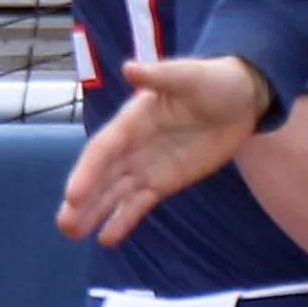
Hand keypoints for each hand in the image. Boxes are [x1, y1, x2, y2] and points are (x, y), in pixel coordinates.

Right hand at [56, 56, 267, 245]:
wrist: (242, 98)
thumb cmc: (212, 80)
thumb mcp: (189, 75)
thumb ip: (160, 76)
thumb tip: (130, 67)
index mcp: (131, 120)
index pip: (103, 149)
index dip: (87, 171)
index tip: (73, 195)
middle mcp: (131, 146)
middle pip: (101, 176)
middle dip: (82, 200)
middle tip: (64, 225)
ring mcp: (145, 166)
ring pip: (113, 193)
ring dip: (93, 213)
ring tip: (71, 234)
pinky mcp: (162, 182)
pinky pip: (138, 203)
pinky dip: (123, 220)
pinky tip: (107, 239)